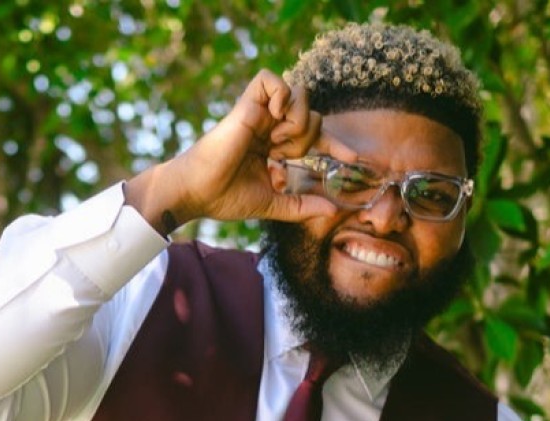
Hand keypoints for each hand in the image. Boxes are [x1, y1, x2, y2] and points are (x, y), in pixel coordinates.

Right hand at [126, 70, 354, 234]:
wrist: (196, 193)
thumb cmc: (224, 197)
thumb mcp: (273, 205)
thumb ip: (301, 206)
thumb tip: (333, 210)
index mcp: (274, 146)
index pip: (314, 136)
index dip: (336, 144)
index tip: (354, 159)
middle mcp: (269, 127)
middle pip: (312, 113)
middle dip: (312, 137)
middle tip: (287, 155)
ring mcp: (258, 114)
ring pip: (299, 93)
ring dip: (299, 120)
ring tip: (277, 141)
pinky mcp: (246, 106)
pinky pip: (273, 80)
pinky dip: (282, 95)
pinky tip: (274, 119)